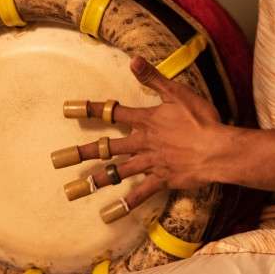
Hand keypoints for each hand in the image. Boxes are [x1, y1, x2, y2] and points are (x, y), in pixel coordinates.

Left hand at [61, 57, 224, 211]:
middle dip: (82, 152)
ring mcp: (150, 164)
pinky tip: (109, 213)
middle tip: (57, 159)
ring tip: (75, 188)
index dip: (91, 109)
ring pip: (118, 172)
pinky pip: (140, 194)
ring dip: (96, 179)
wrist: (217, 149)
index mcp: (146, 121)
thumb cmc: (201, 120)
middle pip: (107, 147)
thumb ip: (154, 78)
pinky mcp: (161, 180)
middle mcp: (142, 143)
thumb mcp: (178, 94)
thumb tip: (133, 60)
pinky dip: (126, 204)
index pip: (113, 113)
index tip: (68, 109)